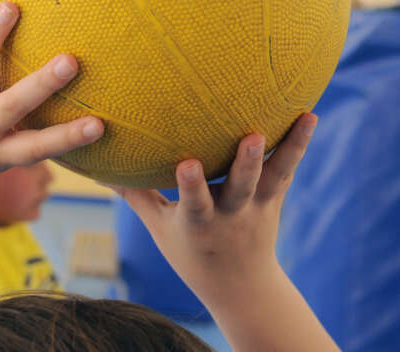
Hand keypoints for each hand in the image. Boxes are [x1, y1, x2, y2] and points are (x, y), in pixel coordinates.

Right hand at [111, 114, 317, 306]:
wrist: (242, 287)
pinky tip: (308, 115)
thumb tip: (95, 167)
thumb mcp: (160, 229)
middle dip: (247, 163)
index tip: (187, 163)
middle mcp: (232, 215)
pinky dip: (298, 143)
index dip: (191, 184)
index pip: (195, 203)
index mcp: (199, 225)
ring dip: (289, 146)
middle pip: (242, 187)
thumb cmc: (191, 254)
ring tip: (305, 117)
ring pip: (275, 175)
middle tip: (252, 136)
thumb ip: (134, 195)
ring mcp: (258, 207)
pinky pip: (288, 169)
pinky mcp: (275, 199)